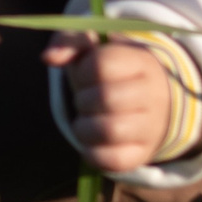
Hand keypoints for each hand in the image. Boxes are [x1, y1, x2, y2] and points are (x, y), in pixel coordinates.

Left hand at [47, 31, 173, 173]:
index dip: (81, 71)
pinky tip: (91, 140)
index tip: (84, 75)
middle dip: (82, 99)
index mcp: (141, 62)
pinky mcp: (141, 154)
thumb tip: (48, 58)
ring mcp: (151, 127)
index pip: (102, 64)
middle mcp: (153, 95)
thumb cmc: (112, 70)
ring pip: (108, 130)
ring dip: (83, 126)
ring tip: (87, 120)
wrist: (151, 101)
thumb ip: (69, 41)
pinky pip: (111, 160)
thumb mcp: (94, 47)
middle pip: (104, 98)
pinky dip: (91, 152)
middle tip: (85, 99)